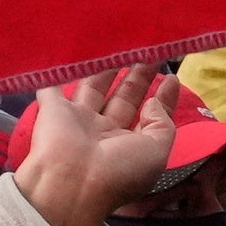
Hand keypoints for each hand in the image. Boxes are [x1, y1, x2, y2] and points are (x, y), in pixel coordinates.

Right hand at [13, 65, 180, 225]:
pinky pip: (53, 87)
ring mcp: (78, 120)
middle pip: (124, 98)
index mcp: (129, 146)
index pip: (150, 117)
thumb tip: (154, 102)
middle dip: (138, 76)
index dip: (163, 98)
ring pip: (94, 88)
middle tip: (150, 51)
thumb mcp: (156, 152)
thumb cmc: (119, 170)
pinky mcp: (53, 109)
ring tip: (122, 43)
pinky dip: (56, 74)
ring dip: (106, 68)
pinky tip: (68, 55)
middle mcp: (104, 132)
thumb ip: (162, 124)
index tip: (172, 77)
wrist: (69, 182)